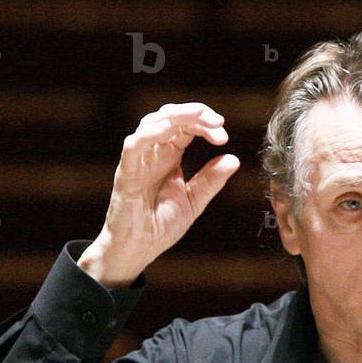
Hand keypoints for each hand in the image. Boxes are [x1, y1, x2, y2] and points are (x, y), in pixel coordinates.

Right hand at [79, 103, 239, 286]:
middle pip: (170, 117)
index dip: (205, 124)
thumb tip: (234, 159)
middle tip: (218, 121)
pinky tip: (167, 130)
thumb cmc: (160, 225)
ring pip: (152, 124)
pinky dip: (149, 134)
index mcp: (170, 156)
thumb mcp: (194, 201)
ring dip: (176, 115)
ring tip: (198, 114)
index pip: (187, 127)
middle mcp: (154, 152)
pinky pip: (134, 146)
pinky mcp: (127, 173)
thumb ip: (211, 180)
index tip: (224, 137)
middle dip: (195, 113)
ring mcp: (139, 160)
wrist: (138, 249)